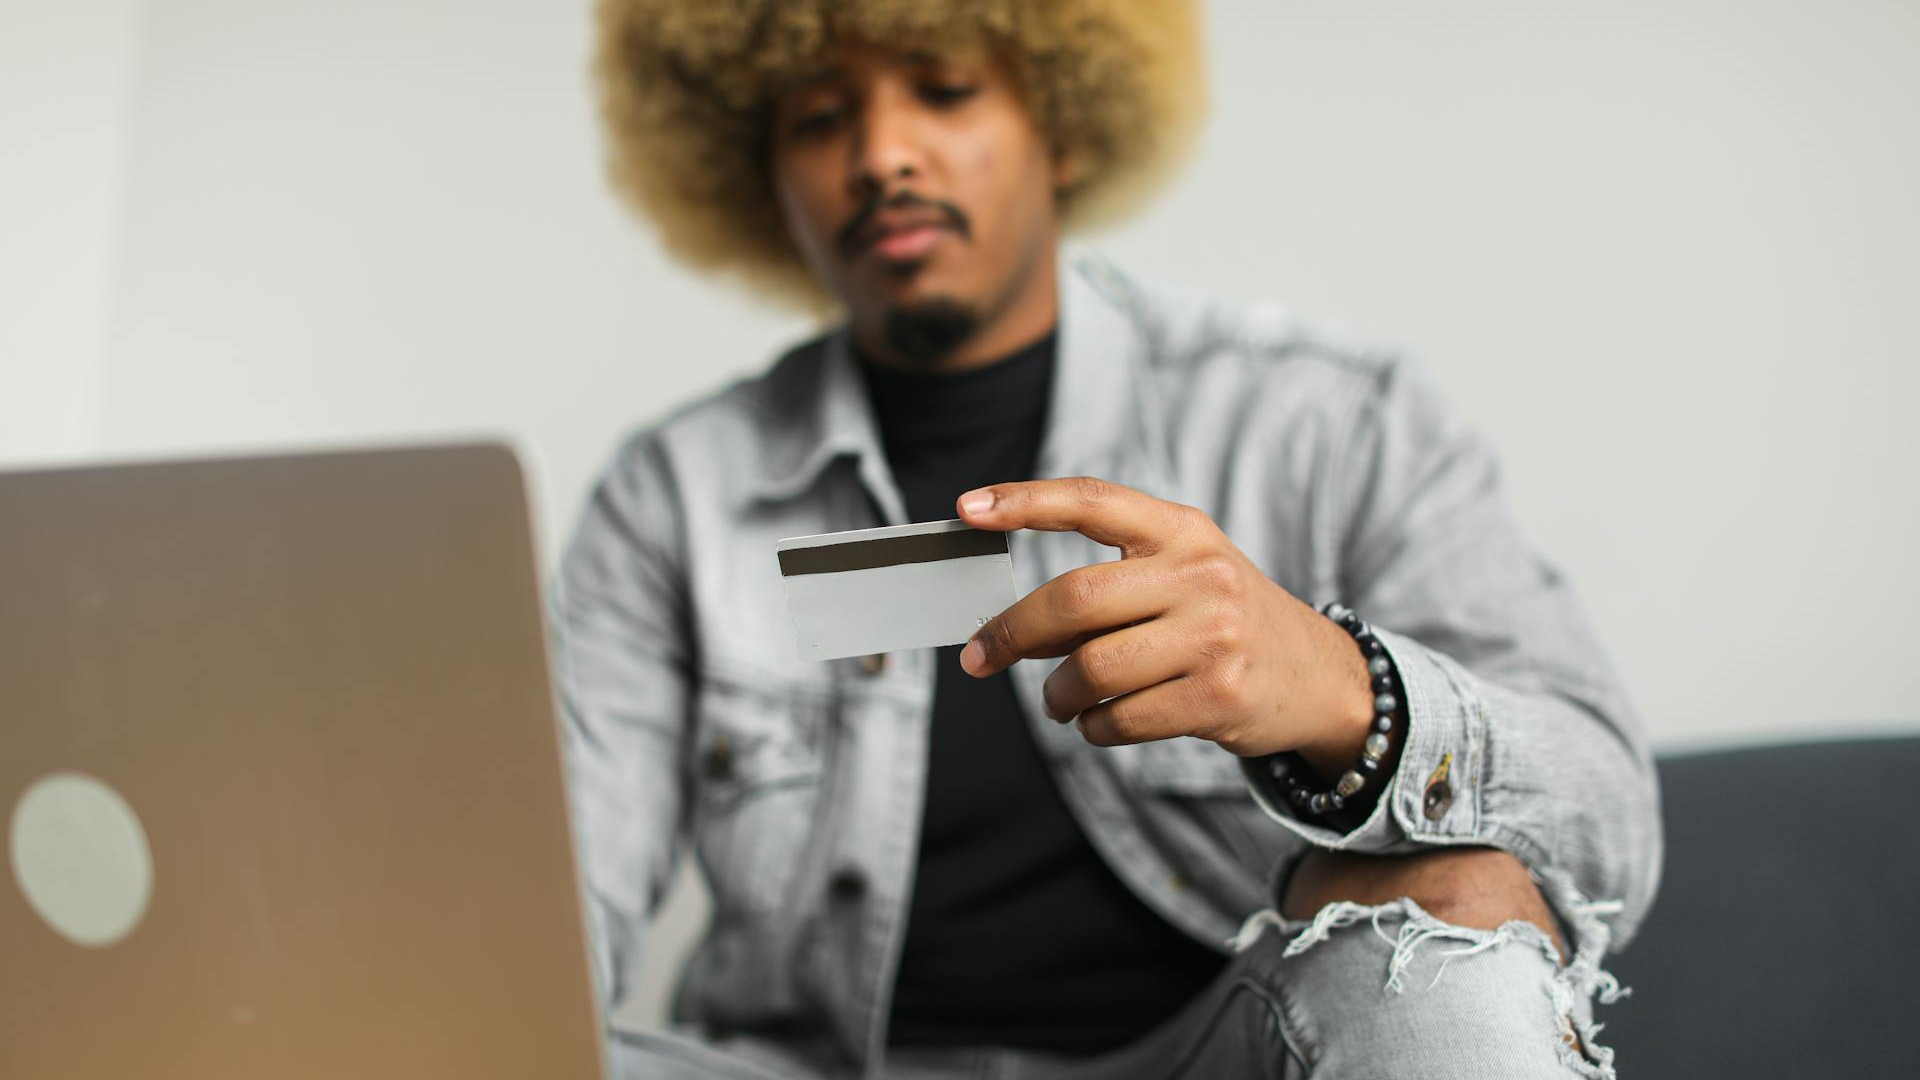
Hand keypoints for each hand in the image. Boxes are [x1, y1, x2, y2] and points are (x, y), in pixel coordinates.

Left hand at [955, 477, 1375, 770]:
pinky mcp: (1219, 696)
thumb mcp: (1183, 577)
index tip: (969, 509)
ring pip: (1091, 669)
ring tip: (1059, 700)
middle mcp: (1201, 575)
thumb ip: (1109, 586)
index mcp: (1182, 531)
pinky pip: (1120, 719)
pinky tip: (1099, 722)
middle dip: (1011, 633)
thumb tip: (1009, 625)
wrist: (1319, 676)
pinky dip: (1092, 727)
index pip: (1093, 501)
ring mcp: (1214, 636)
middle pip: (1074, 599)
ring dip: (1055, 694)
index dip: (1026, 501)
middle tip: (980, 656)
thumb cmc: (1224, 622)